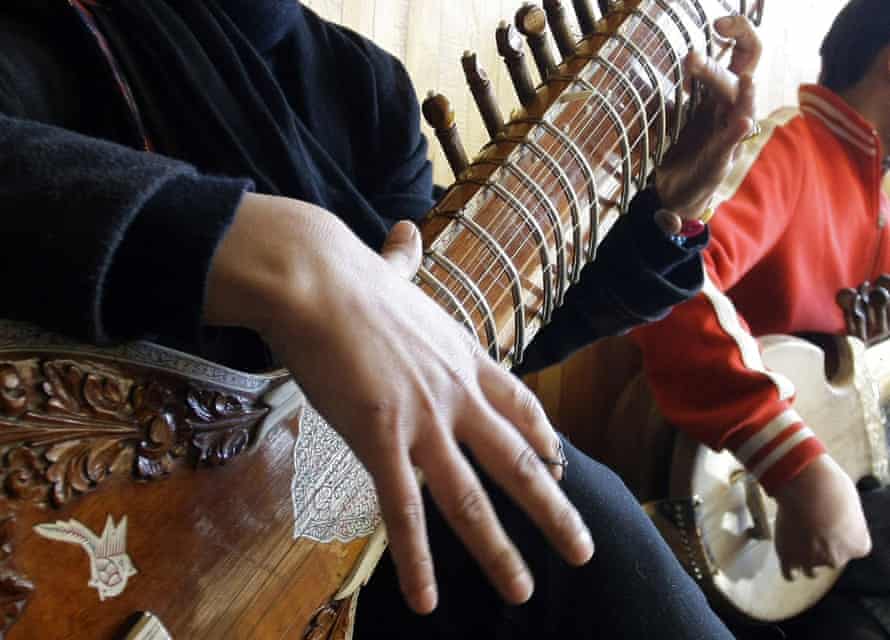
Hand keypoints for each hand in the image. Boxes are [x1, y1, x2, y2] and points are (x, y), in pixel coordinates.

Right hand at [205, 193, 593, 613]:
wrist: (314, 279)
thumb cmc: (348, 275)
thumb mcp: (393, 271)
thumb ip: (405, 260)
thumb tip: (402, 233)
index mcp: (464, 356)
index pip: (521, 405)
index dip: (544, 439)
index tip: (561, 464)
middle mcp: (458, 394)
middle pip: (518, 463)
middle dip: (553, 511)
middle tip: (583, 551)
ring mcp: (424, 420)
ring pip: (471, 498)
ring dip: (498, 551)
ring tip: (521, 592)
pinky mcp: (381, 439)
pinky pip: (403, 510)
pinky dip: (416, 559)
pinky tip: (425, 599)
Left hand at [654, 16, 762, 232]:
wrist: (675, 192)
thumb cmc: (679, 147)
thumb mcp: (672, 111)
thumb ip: (665, 87)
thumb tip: (636, 61)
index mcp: (720, 93)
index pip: (742, 52)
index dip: (738, 32)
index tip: (717, 21)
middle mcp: (729, 109)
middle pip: (744, 73)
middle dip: (718, 64)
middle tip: (689, 58)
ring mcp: (728, 135)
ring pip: (743, 107)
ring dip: (742, 94)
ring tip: (747, 81)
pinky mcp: (719, 161)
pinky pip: (731, 144)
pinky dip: (736, 133)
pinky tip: (743, 123)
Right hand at [773, 454, 871, 579]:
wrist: (805, 487)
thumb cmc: (830, 488)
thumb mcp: (850, 503)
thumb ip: (847, 520)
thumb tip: (835, 518)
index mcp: (859, 546)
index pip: (853, 549)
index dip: (841, 537)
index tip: (833, 526)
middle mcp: (837, 558)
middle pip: (831, 560)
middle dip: (822, 548)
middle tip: (812, 529)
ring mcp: (811, 559)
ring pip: (810, 571)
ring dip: (807, 560)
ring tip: (799, 543)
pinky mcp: (788, 557)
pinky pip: (789, 575)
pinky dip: (790, 570)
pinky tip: (788, 558)